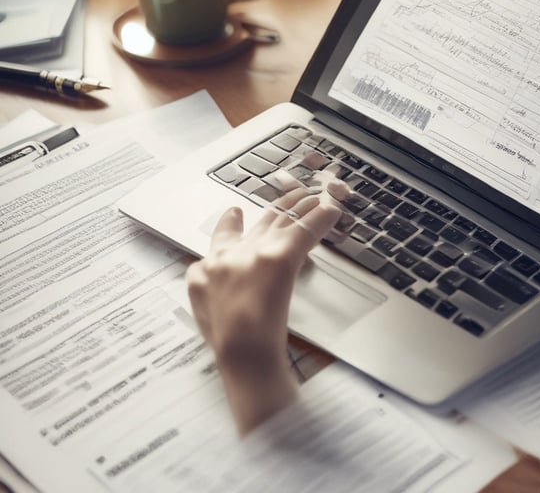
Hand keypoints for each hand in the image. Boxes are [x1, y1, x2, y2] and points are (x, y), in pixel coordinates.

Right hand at [186, 188, 340, 434]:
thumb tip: (200, 272)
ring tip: (313, 195)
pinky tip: (332, 210)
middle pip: (260, 221)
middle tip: (291, 195)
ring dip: (301, 205)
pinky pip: (306, 229)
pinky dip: (321, 218)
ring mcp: (256, 252)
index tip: (235, 211)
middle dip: (279, 206)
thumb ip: (203, 284)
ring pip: (284, 219)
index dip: (231, 221)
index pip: (222, 236)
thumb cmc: (226, 340)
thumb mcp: (201, 306)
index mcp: (209, 265)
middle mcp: (232, 252)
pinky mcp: (280, 257)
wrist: (241, 351)